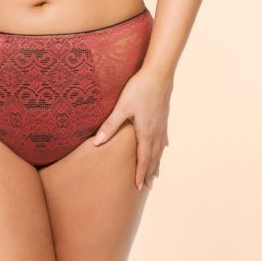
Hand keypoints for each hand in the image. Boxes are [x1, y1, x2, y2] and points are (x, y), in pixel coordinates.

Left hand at [93, 67, 172, 190]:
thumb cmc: (140, 88)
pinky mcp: (163, 117)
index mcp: (145, 132)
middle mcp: (156, 132)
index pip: (143, 158)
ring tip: (155, 175)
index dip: (140, 173)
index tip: (138, 187)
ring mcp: (162, 125)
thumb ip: (110, 125)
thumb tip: (97, 143)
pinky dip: (162, 146)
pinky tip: (164, 148)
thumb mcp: (122, 107)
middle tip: (146, 187)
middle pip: (153, 157)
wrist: (159, 74)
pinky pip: (163, 137)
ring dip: (156, 163)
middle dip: (149, 172)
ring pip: (159, 149)